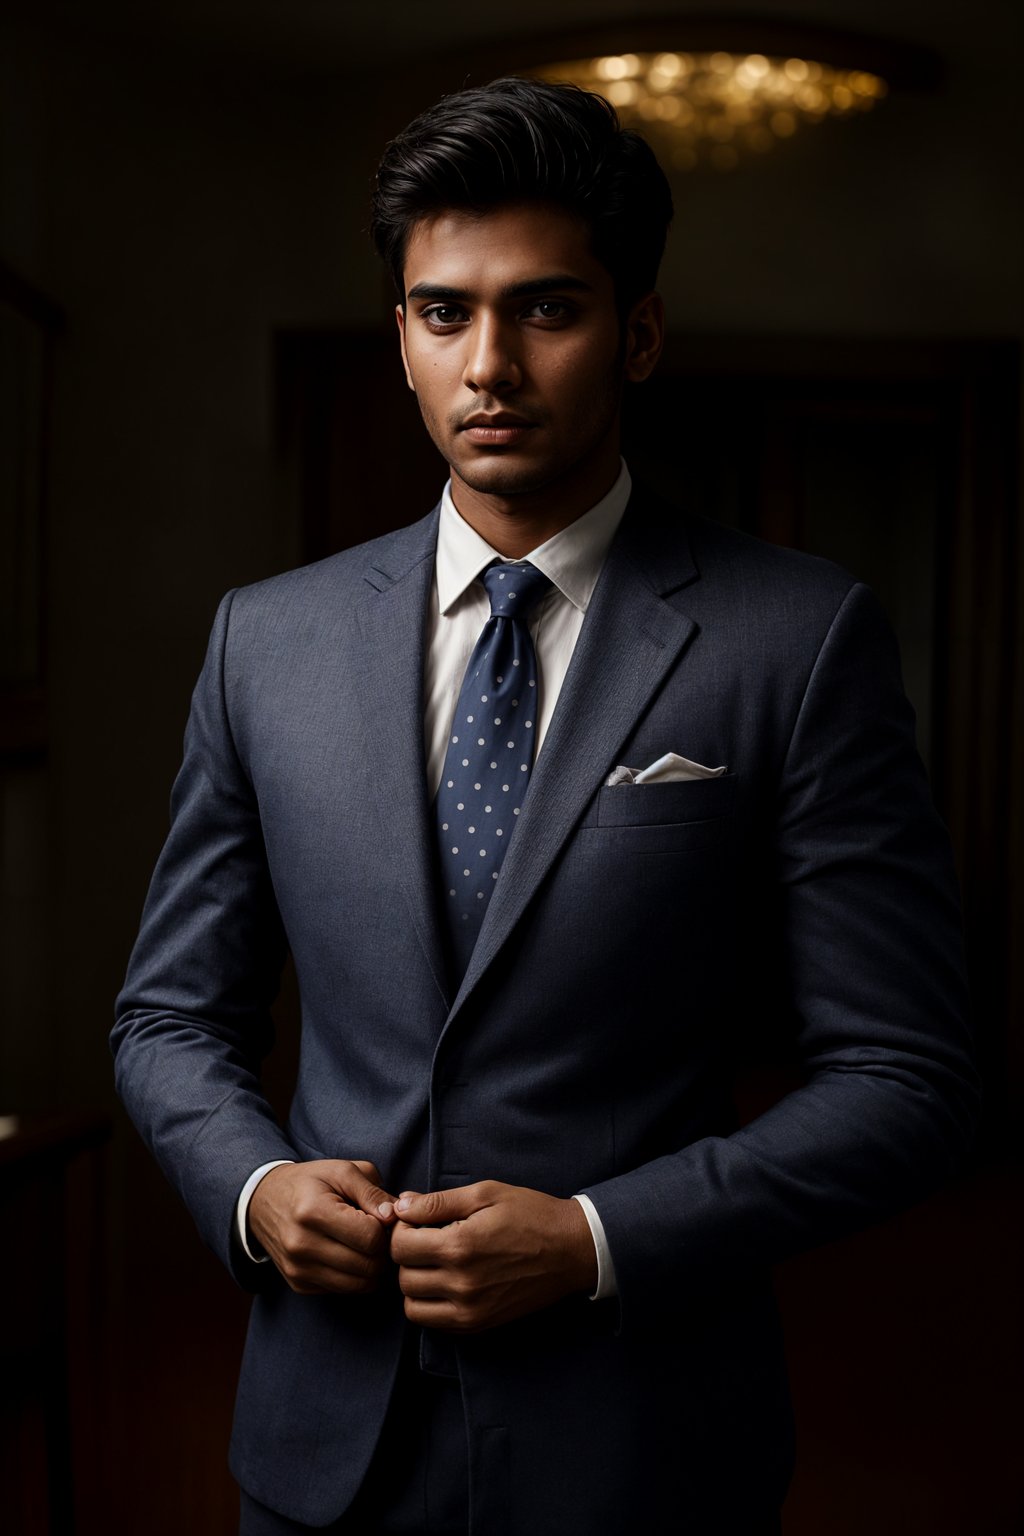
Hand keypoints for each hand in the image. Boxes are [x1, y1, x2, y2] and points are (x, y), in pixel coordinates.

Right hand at [248, 1159, 397, 1294]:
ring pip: (358, 1285)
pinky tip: (350, 1255)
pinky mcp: (298, 1284)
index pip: (370, 1237)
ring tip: (368, 1245)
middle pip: (367, 1266)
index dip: (385, 1228)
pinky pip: (343, 1290)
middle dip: (383, 1251)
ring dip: (373, 1268)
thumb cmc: (310, 1182)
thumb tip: (393, 1217)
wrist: (264, 1201)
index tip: (382, 1218)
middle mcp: (301, 1245)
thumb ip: (371, 1191)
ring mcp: (298, 1269)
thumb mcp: (342, 1171)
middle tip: (380, 1234)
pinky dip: (354, 1277)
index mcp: (313, 1212)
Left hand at [388, 1180, 597, 1331]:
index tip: (416, 1221)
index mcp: (460, 1246)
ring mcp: (471, 1310)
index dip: (402, 1229)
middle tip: (426, 1240)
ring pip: (413, 1307)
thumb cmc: (530, 1214)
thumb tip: (400, 1204)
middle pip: (403, 1278)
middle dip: (407, 1256)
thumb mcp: (485, 1194)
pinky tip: (447, 1283)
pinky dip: (432, 1305)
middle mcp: (461, 1284)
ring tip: (435, 1263)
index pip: (400, 1247)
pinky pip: (435, 1324)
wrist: (572, 1250)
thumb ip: (437, 1202)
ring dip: (416, 1284)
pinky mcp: (480, 1325)